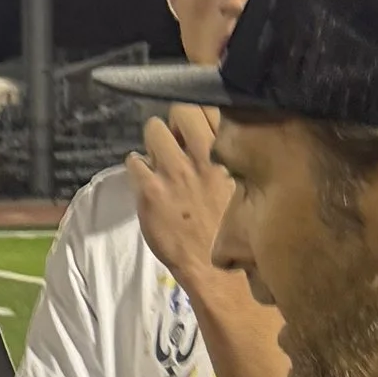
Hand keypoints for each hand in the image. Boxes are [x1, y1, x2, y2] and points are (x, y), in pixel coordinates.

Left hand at [125, 106, 235, 295]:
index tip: (196, 114)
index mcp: (231, 155)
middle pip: (182, 109)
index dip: (201, 108)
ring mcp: (175, 172)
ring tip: (158, 157)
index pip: (213, 106)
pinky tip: (146, 179)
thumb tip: (211, 138)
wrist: (217, 270)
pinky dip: (137, 166)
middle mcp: (203, 157)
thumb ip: (228, 158)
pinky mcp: (151, 191)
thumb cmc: (234, 230)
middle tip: (175, 139)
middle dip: (175, 121)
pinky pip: (134, 160)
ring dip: (153, 140)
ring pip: (154, 128)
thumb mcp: (243, 186)